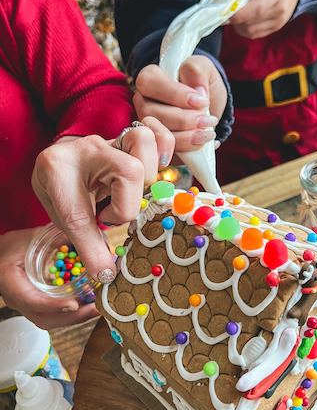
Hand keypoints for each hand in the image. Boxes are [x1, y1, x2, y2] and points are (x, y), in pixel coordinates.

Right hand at [0, 228, 96, 328]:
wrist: (2, 256)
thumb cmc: (13, 246)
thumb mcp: (30, 238)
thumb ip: (54, 239)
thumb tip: (82, 240)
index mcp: (10, 281)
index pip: (32, 300)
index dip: (54, 305)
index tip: (74, 304)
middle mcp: (17, 299)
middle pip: (44, 318)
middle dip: (72, 317)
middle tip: (95, 308)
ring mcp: (26, 306)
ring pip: (50, 320)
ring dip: (75, 317)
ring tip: (96, 308)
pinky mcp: (37, 307)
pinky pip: (54, 316)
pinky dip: (73, 314)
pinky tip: (89, 305)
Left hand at [32, 119, 173, 282]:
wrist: (59, 163)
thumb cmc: (62, 190)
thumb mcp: (65, 217)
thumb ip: (87, 245)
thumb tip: (108, 276)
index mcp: (61, 167)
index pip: (92, 200)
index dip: (116, 215)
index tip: (105, 223)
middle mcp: (89, 148)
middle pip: (131, 168)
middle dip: (132, 199)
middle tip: (114, 208)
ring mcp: (112, 139)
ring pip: (145, 138)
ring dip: (151, 170)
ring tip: (138, 188)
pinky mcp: (130, 140)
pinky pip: (157, 132)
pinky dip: (164, 149)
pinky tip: (156, 167)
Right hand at [133, 55, 226, 151]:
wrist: (209, 107)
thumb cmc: (201, 84)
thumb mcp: (204, 68)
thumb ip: (197, 70)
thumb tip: (198, 91)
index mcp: (149, 79)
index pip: (150, 83)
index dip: (175, 94)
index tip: (202, 101)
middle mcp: (143, 102)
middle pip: (152, 114)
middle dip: (184, 120)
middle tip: (209, 120)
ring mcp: (148, 126)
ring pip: (158, 135)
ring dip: (186, 137)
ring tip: (209, 132)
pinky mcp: (158, 145)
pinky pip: (167, 152)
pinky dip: (188, 150)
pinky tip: (204, 143)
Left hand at [229, 0, 301, 38]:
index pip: (256, 8)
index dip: (238, 13)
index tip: (222, 10)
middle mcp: (279, 11)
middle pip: (249, 22)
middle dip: (232, 18)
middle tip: (222, 8)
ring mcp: (277, 22)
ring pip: (249, 31)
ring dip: (236, 24)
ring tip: (232, 11)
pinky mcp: (274, 28)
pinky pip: (253, 34)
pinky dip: (243, 28)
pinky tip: (241, 17)